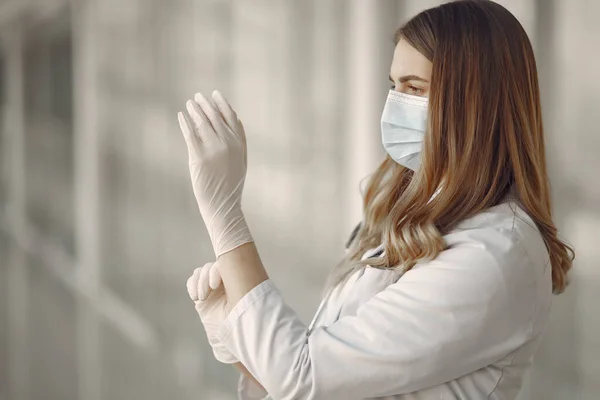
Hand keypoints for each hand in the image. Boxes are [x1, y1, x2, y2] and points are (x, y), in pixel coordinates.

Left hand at [178, 90, 251, 256]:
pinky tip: (181, 116)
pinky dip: (185, 123)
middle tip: (198, 96)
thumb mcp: (241, 160)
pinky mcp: (199, 157)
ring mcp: (214, 150)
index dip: (222, 104)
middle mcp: (228, 144)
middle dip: (206, 104)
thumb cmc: (231, 185)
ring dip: (195, 110)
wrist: (223, 205)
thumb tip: (237, 118)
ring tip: (189, 103)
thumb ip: (240, 139)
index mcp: (239, 144)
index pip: (231, 117)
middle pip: (215, 117)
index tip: (215, 94)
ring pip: (202, 123)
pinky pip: (190, 134)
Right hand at [186, 261, 236, 363]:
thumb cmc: (241, 320)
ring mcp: (212, 287)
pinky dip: (192, 285)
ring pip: (201, 272)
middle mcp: (225, 281)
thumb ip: (240, 285)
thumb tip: (241, 268)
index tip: (215, 285)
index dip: (216, 270)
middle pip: (211, 266)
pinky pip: (192, 281)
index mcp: (238, 279)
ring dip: (199, 282)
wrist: (230, 339)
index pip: (225, 264)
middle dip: (206, 275)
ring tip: (202, 297)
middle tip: (209, 291)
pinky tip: (196, 297)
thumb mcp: (242, 300)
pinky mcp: (201, 295)